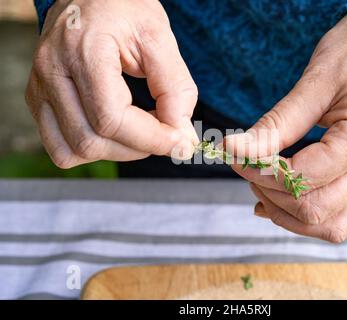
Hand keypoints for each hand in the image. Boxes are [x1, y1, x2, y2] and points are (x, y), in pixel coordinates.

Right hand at [25, 0, 198, 167]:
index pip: (111, 118)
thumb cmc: (124, 10)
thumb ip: (175, 88)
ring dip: (116, 152)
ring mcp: (40, 89)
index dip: (151, 139)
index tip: (180, 141)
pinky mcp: (38, 100)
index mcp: (82, 50)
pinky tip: (115, 133)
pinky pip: (60, 148)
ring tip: (140, 131)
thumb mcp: (159, 38)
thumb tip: (181, 135)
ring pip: (72, 151)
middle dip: (138, 148)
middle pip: (91, 141)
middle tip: (164, 133)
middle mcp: (52, 71)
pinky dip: (93, 150)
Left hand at [225, 13, 346, 241]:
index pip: (302, 178)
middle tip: (247, 168)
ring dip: (288, 213)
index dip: (260, 173)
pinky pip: (339, 216)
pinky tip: (280, 198)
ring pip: (329, 226)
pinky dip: (306, 215)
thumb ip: (275, 125)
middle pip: (315, 211)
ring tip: (263, 185)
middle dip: (270, 194)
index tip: (237, 156)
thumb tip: (234, 149)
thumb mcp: (314, 82)